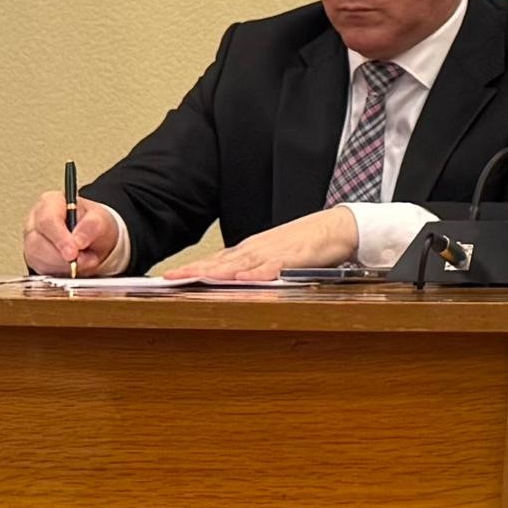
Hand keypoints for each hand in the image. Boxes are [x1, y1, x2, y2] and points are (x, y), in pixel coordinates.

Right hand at [26, 190, 124, 276]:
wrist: (94, 238)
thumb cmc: (93, 223)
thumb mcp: (101, 219)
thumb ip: (92, 226)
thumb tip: (78, 240)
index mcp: (50, 202)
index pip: (47, 220)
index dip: (60, 239)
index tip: (73, 252)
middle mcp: (35, 220)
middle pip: (37, 242)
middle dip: (62, 257)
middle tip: (83, 259)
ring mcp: (31, 239)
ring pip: (37, 258)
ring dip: (62, 266)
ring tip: (83, 260)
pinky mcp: (33, 258)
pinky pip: (40, 270)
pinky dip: (59, 272)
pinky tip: (72, 266)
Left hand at [160, 205, 360, 282]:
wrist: (338, 227)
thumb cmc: (306, 243)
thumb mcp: (274, 256)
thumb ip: (252, 267)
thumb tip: (230, 281)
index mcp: (251, 250)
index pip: (215, 260)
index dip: (192, 268)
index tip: (168, 277)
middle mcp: (257, 249)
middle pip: (221, 261)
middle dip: (194, 270)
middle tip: (169, 278)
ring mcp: (275, 252)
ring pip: (240, 264)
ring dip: (217, 271)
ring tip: (195, 277)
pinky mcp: (295, 257)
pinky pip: (273, 267)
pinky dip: (257, 273)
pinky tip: (242, 279)